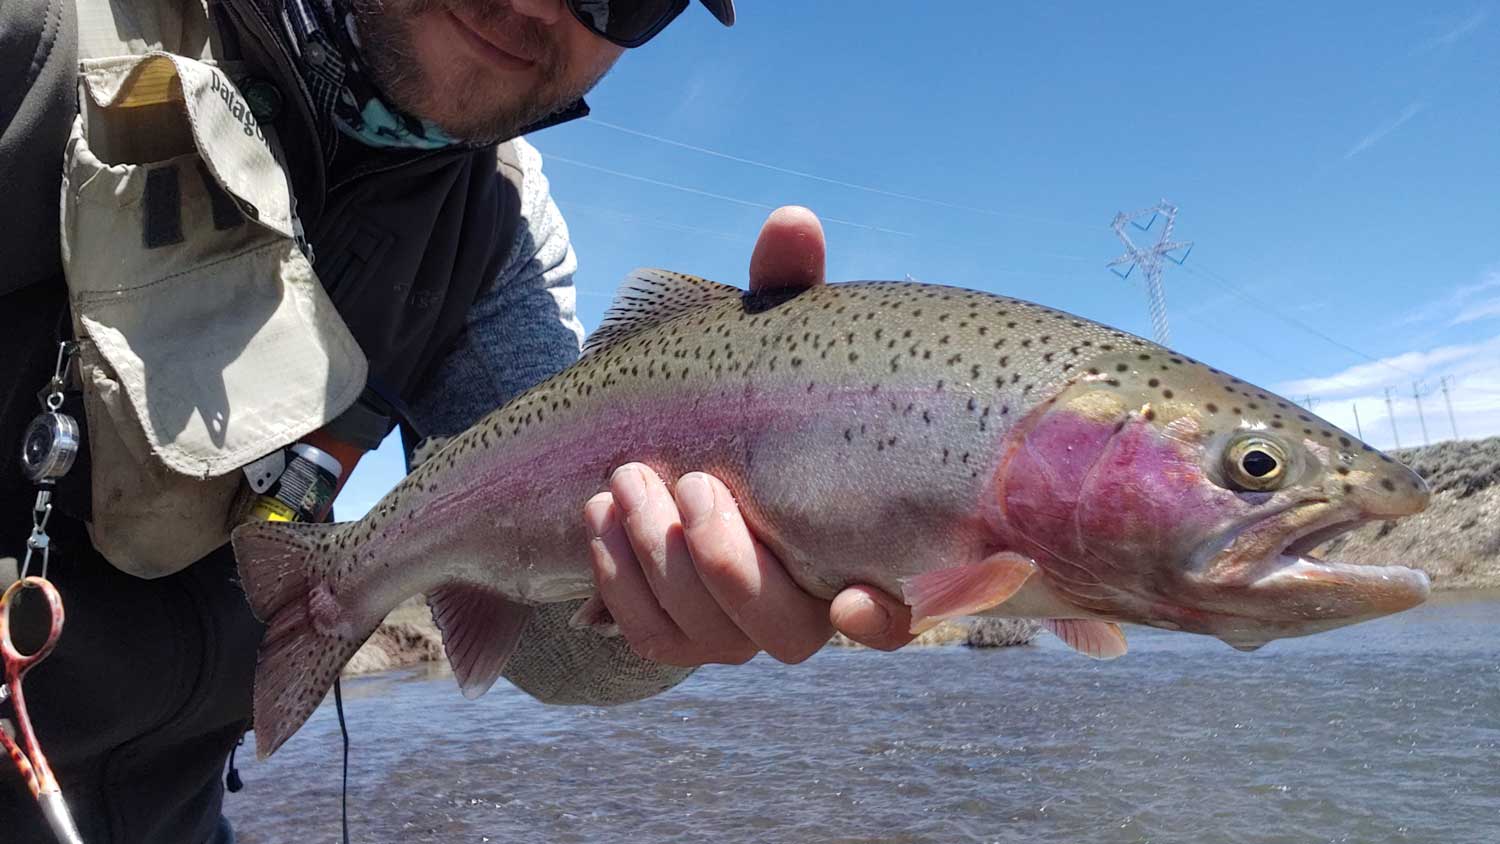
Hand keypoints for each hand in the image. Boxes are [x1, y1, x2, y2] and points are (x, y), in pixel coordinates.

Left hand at [582, 207, 914, 666]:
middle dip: (728, 561)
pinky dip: (620, 580)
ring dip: (662, 563)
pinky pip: (654, 637)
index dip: (883, 620)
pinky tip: (598, 514)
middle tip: (688, 482)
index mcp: (854, 541)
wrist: (649, 446)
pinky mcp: (676, 633)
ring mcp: (737, 627)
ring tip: (625, 479)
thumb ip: (782, 290)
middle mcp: (805, 602)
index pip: (895, 616)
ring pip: (713, 638)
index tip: (848, 594)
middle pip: (786, 632)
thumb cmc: (734, 392)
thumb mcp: (761, 336)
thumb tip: (792, 223)